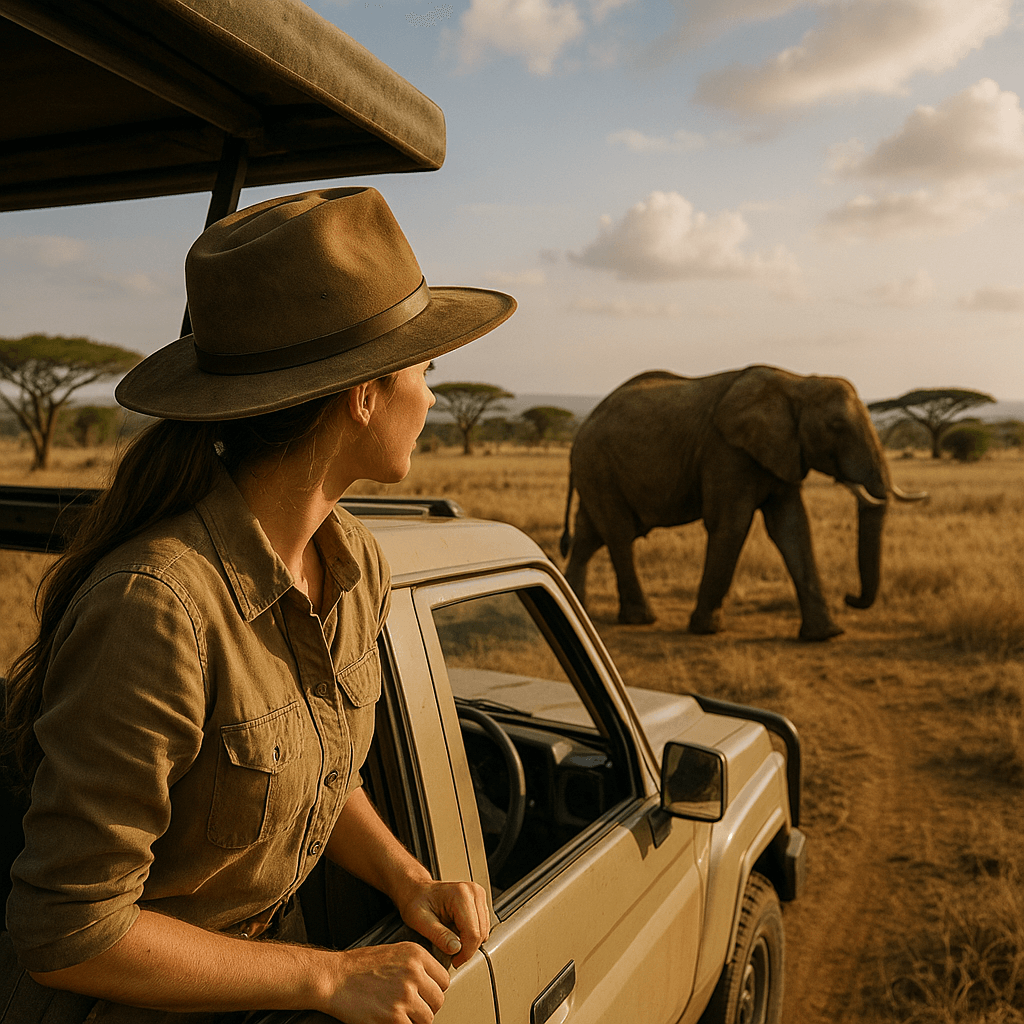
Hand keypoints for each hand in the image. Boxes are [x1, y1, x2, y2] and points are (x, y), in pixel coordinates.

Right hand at [325, 942, 449, 1023]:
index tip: (426, 995)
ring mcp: (404, 995)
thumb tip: (431, 983)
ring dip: (415, 1020)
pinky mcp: (393, 1016)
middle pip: (438, 1000)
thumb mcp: (394, 953)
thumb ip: (415, 965)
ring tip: (399, 1014)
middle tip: (412, 1008)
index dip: (434, 990)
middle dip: (426, 1007)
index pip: (443, 979)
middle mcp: (413, 972)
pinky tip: (391, 1020)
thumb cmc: (358, 966)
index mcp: (416, 954)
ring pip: (427, 1018)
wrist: (334, 978)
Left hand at [398, 880, 489, 968]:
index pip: (473, 932)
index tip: (454, 961)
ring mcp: (478, 895)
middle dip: (467, 949)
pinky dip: (472, 936)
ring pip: (484, 931)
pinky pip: (482, 927)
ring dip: (470, 943)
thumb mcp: (421, 921)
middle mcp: (473, 892)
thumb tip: (456, 949)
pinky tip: (457, 933)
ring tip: (451, 942)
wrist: (416, 890)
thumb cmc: (416, 902)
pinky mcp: (480, 901)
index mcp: (460, 894)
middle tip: (452, 955)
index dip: (465, 952)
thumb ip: (439, 935)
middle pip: (481, 932)